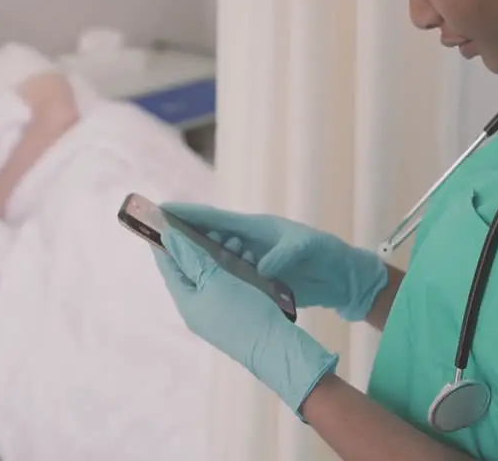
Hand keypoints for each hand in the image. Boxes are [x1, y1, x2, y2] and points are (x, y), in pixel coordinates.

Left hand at [154, 226, 337, 413]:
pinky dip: (236, 270)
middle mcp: (198, 308)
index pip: (169, 266)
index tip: (165, 221)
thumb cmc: (243, 312)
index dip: (166, 243)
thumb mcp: (216, 280)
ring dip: (223, 256)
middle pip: (192, 270)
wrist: (277, 348)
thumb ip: (192, 257)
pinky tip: (250, 259)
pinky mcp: (235, 314)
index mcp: (186, 301)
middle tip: (215, 228)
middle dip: (202, 246)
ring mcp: (217, 313)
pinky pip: (230, 285)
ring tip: (237, 242)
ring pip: (214, 276)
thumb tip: (168, 237)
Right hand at [161, 203, 388, 321]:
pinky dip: (213, 280)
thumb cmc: (326, 253)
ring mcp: (251, 261)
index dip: (188, 214)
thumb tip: (260, 267)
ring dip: (196, 261)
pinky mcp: (257, 280)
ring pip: (214, 260)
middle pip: (208, 238)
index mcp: (256, 227)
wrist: (343, 277)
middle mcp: (249, 242)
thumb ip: (282, 255)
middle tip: (155, 238)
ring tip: (170, 264)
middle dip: (182, 237)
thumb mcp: (305, 247)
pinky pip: (228, 278)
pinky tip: (199, 288)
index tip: (162, 210)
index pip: (215, 220)